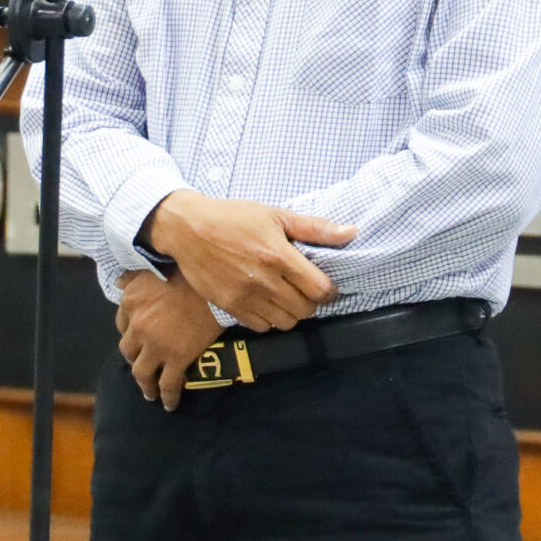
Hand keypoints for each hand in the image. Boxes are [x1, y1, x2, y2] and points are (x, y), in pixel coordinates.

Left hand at [117, 270, 222, 410]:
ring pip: (141, 373)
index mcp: (130, 301)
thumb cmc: (186, 272)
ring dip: (144, 385)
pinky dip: (167, 397)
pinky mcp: (176, 359)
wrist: (213, 287)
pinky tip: (169, 404)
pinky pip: (168, 384)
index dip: (129, 331)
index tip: (136, 337)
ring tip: (149, 393)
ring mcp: (155, 345)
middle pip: (127, 350)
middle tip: (142, 364)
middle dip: (133, 358)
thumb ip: (133, 277)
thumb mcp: (153, 269)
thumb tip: (119, 280)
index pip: (121, 322)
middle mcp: (137, 326)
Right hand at [141, 191, 355, 330]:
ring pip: (286, 323)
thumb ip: (314, 227)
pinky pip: (262, 327)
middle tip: (304, 287)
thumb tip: (351, 232)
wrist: (188, 229)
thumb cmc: (233, 217)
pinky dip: (269, 319)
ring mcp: (245, 298)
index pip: (320, 290)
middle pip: (305, 310)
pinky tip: (266, 301)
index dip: (328, 289)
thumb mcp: (275, 214)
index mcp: (278, 256)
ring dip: (292, 312)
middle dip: (311, 301)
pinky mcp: (230, 308)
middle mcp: (264, 281)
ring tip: (286, 295)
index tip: (324, 283)